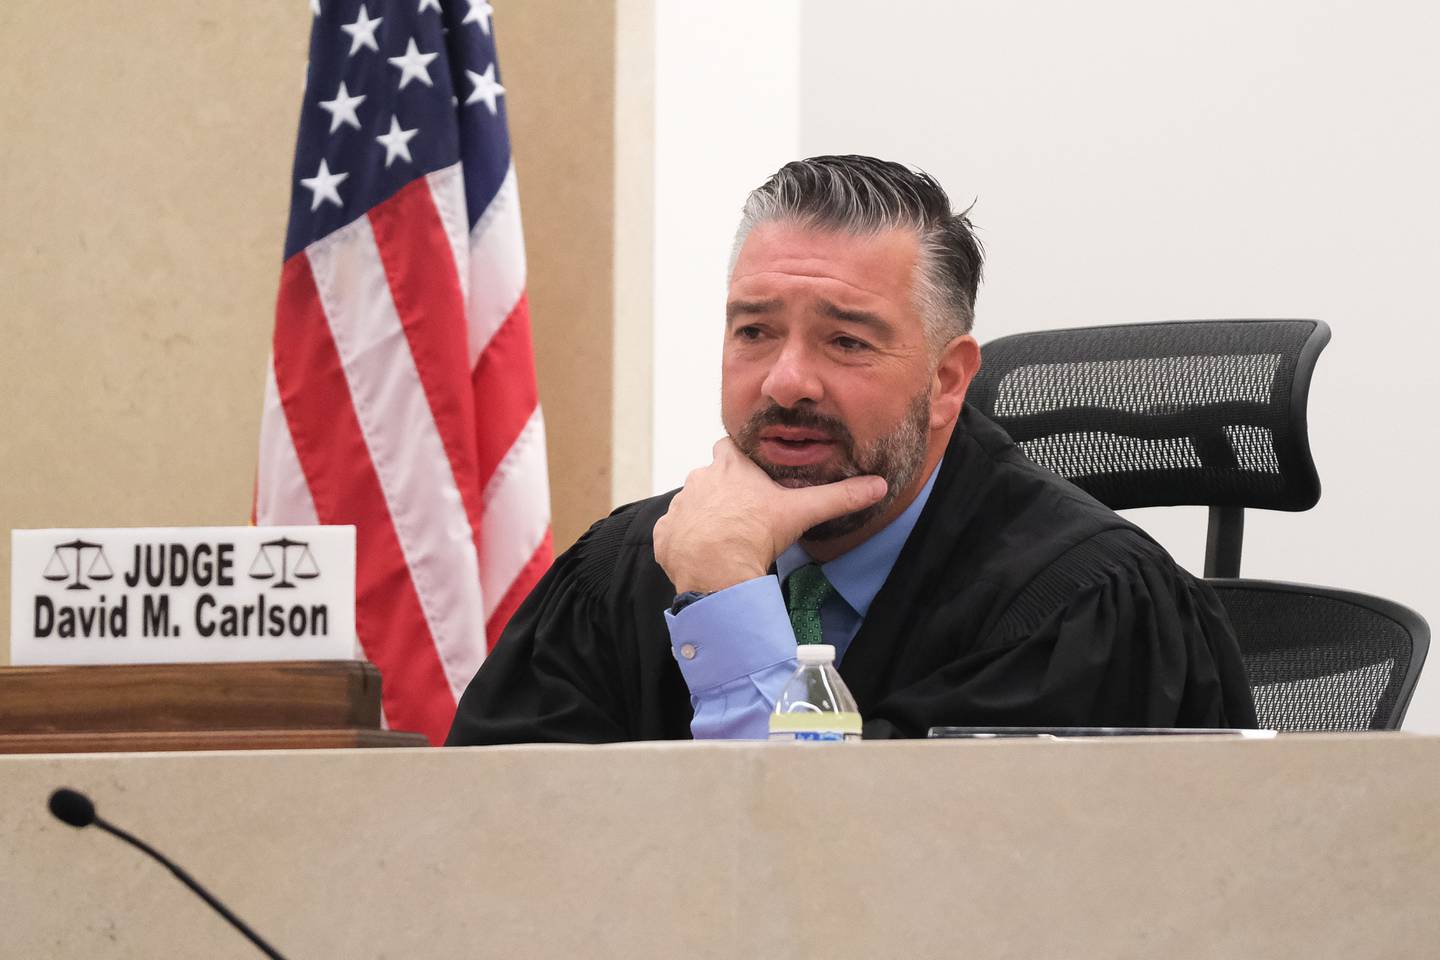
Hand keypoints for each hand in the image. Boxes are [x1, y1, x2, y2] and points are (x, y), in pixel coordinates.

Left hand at [652, 439, 886, 593]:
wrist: (715, 570)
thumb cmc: (755, 533)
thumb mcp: (801, 511)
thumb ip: (839, 497)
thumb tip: (879, 485)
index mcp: (730, 466)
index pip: (730, 447)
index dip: (740, 459)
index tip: (752, 474)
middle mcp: (699, 479)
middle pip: (710, 475)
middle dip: (723, 489)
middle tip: (744, 512)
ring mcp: (679, 507)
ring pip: (692, 504)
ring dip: (704, 516)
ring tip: (726, 537)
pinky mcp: (664, 535)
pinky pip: (674, 533)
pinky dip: (686, 542)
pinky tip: (704, 555)